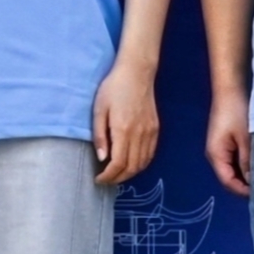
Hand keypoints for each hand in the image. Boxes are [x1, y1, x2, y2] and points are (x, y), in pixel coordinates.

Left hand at [92, 60, 160, 186]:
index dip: (108, 176)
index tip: (98, 179)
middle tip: (106, 180)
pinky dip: (142, 163)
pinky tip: (132, 163)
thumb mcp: (99, 109)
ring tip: (117, 174)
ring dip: (130, 173)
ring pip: (143, 162)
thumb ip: (100, 135)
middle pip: (132, 167)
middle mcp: (140, 134)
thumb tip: (101, 158)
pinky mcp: (156, 128)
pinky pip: (151, 153)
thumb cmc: (113, 88)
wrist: (137, 72)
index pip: (118, 163)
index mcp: (123, 130)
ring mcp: (150, 131)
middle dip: (118, 178)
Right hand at [206, 91, 253, 194]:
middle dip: (246, 186)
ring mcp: (221, 149)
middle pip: (230, 178)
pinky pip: (236, 160)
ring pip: (234, 169)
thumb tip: (253, 182)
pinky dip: (247, 165)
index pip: (228, 182)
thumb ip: (248, 160)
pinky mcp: (227, 142)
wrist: (230, 90)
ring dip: (248, 175)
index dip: (244, 191)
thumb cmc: (236, 112)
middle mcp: (216, 155)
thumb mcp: (245, 138)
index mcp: (216, 156)